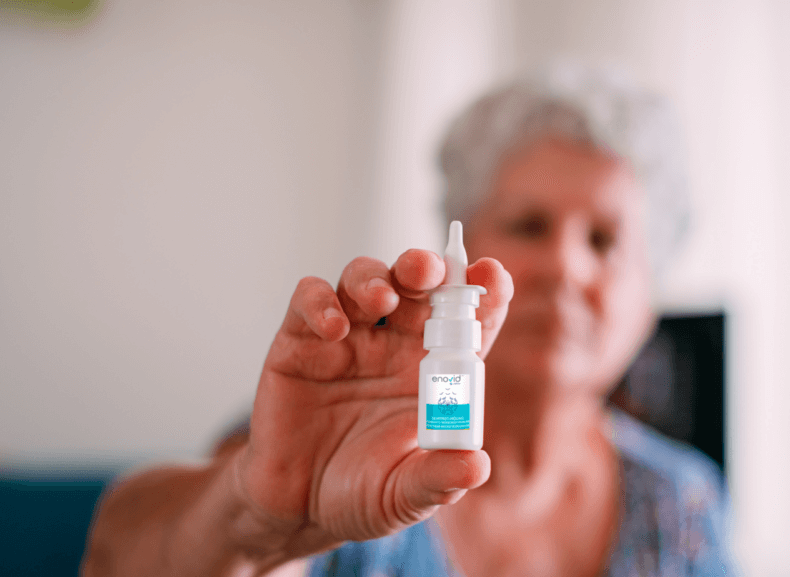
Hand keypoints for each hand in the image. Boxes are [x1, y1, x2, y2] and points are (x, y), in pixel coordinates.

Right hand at [237, 249, 512, 550]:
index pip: (470, 320)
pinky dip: (320, 302)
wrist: (297, 509)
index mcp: (435, 372)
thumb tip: (476, 465)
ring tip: (380, 300)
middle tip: (430, 271)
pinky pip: (310, 300)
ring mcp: (348, 338)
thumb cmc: (361, 494)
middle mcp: (396, 345)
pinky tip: (334, 327)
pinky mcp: (300, 341)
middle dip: (428, 267)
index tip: (492, 276)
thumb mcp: (405, 496)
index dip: (485, 293)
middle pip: (418, 285)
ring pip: (364, 279)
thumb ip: (437, 479)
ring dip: (375, 279)